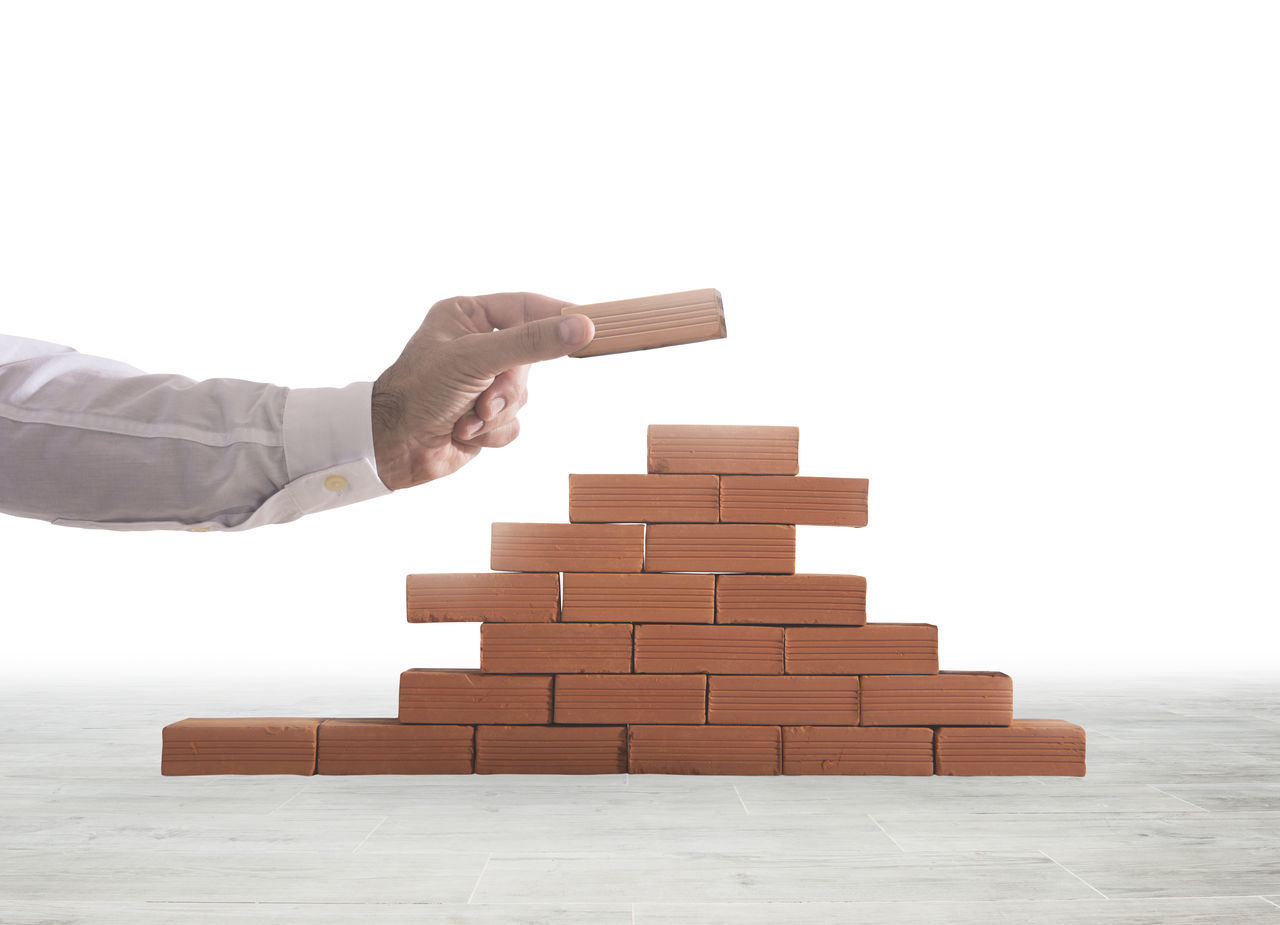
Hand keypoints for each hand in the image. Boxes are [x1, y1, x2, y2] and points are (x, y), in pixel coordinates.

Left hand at [370, 292, 593, 489]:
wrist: (392, 447)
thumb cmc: (419, 391)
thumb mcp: (477, 358)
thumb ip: (532, 342)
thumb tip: (581, 327)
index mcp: (468, 316)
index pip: (527, 307)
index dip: (556, 318)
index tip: (588, 327)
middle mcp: (477, 345)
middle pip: (530, 359)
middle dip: (508, 386)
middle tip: (484, 396)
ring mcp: (482, 381)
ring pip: (523, 395)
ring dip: (496, 412)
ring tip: (466, 416)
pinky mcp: (484, 415)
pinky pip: (513, 422)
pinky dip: (492, 432)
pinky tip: (464, 431)